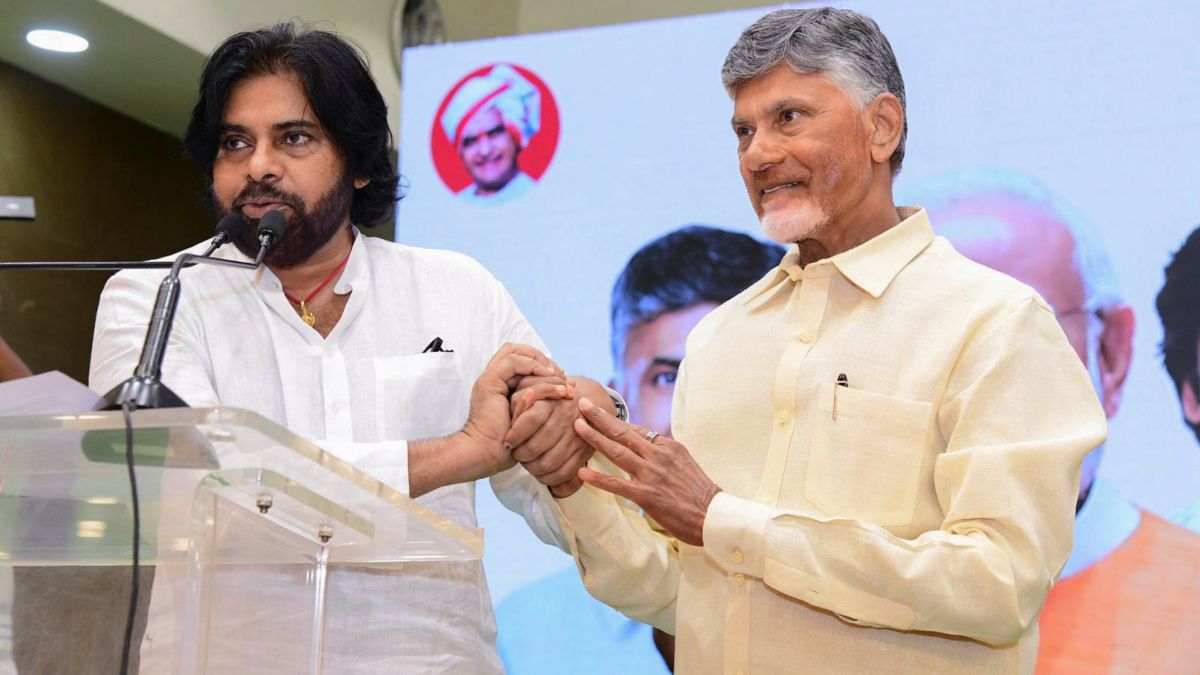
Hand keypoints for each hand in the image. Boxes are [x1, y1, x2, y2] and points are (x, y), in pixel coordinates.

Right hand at [459, 344, 566, 478]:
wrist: (489, 453)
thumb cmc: (512, 442)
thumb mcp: (532, 415)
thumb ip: (542, 400)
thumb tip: (567, 387)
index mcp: (502, 384)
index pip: (521, 358)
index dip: (542, 362)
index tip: (561, 377)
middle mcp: (494, 378)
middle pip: (516, 349)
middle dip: (541, 357)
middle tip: (559, 372)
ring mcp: (490, 378)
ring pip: (515, 351)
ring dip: (540, 361)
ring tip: (557, 375)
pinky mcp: (489, 383)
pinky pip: (513, 363)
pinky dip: (533, 366)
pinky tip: (548, 376)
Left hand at [506, 378, 608, 497]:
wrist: (582, 406)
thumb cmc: (550, 400)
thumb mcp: (535, 391)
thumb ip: (521, 399)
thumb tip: (516, 406)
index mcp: (554, 401)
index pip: (531, 419)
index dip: (515, 435)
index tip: (507, 442)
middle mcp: (567, 418)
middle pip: (536, 446)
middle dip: (521, 455)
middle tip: (515, 455)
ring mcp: (578, 437)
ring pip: (547, 463)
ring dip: (531, 468)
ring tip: (526, 463)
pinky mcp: (584, 452)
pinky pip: (563, 473)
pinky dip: (548, 478)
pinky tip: (540, 473)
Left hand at [572, 397, 719, 545]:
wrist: (713, 515)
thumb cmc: (699, 492)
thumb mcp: (684, 462)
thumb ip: (663, 453)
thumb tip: (646, 445)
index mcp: (668, 446)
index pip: (636, 429)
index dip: (615, 420)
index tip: (599, 411)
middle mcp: (658, 455)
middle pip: (623, 432)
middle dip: (600, 417)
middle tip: (583, 404)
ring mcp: (651, 474)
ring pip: (617, 451)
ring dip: (594, 438)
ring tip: (577, 426)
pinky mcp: (646, 495)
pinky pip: (617, 484)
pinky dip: (598, 478)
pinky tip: (582, 473)